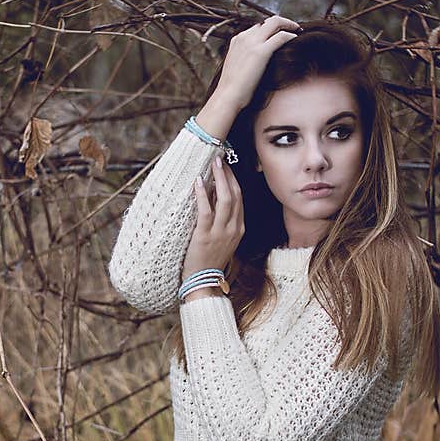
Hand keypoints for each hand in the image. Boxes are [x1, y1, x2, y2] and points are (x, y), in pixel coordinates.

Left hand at [182, 155, 244, 281]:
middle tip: (220, 158)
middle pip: (235, 195)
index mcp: (239, 228)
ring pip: (225, 200)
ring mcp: (220, 233)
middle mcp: (233, 229)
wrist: (203, 282)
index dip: (234, 180)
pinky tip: (199, 182)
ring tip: (213, 163)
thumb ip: (222, 220)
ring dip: (220, 178)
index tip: (226, 166)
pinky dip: (203, 194)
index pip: (240, 198)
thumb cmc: (209, 259)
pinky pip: (206, 211)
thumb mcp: (223, 239)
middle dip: (228, 174)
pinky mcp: (205, 236)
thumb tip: (213, 196)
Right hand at [214, 14, 300, 110]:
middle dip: (282, 22)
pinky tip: (297, 38)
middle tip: (294, 27)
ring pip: (275, 22)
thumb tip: (256, 63)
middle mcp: (244, 37)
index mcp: (237, 40)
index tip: (280, 32)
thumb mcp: (237, 68)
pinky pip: (281, 36)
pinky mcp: (261, 52)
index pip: (258, 26)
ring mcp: (252, 43)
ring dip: (289, 24)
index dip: (271, 28)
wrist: (227, 96)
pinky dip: (290, 35)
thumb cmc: (232, 89)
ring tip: (298, 31)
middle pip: (267, 21)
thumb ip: (245, 59)